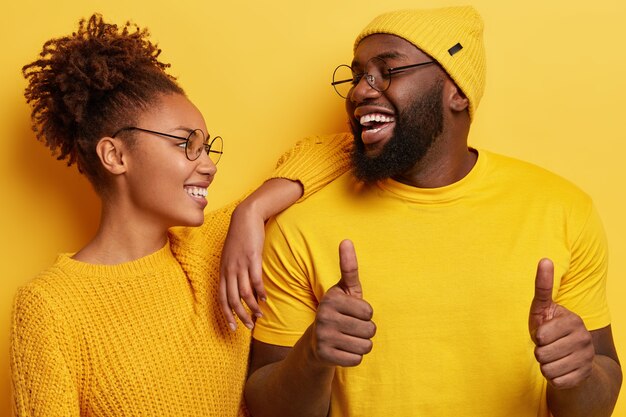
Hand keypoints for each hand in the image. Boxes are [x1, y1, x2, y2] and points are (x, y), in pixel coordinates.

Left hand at [219, 204, 266, 330]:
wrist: (245, 217)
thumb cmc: (239, 236)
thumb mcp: (230, 255)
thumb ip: (232, 270)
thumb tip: (238, 286)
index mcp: (223, 270)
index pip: (221, 297)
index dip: (226, 314)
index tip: (232, 327)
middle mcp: (229, 270)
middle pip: (232, 299)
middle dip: (240, 315)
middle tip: (248, 326)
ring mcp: (240, 264)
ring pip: (244, 292)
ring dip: (252, 307)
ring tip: (260, 315)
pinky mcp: (252, 258)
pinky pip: (256, 280)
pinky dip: (260, 292)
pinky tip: (264, 299)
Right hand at [310, 240, 375, 366]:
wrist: (316, 342)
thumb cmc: (338, 311)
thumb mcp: (344, 290)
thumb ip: (348, 267)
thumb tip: (346, 240)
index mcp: (332, 298)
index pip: (369, 311)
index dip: (365, 314)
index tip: (351, 313)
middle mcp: (324, 316)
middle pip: (370, 330)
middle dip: (366, 331)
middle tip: (350, 328)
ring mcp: (323, 336)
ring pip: (366, 346)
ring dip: (361, 345)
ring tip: (347, 339)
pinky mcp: (324, 355)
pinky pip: (357, 359)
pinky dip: (353, 357)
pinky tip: (342, 350)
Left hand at [528, 258, 594, 388]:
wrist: (573, 359)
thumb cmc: (550, 329)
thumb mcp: (543, 308)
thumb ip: (543, 286)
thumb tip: (545, 259)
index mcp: (574, 321)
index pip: (541, 335)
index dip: (537, 336)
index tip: (545, 332)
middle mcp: (584, 339)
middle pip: (542, 353)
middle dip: (539, 351)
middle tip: (548, 346)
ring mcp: (586, 359)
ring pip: (547, 369)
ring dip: (545, 365)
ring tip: (553, 357)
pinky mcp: (583, 376)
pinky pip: (555, 381)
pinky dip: (552, 378)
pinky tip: (560, 369)